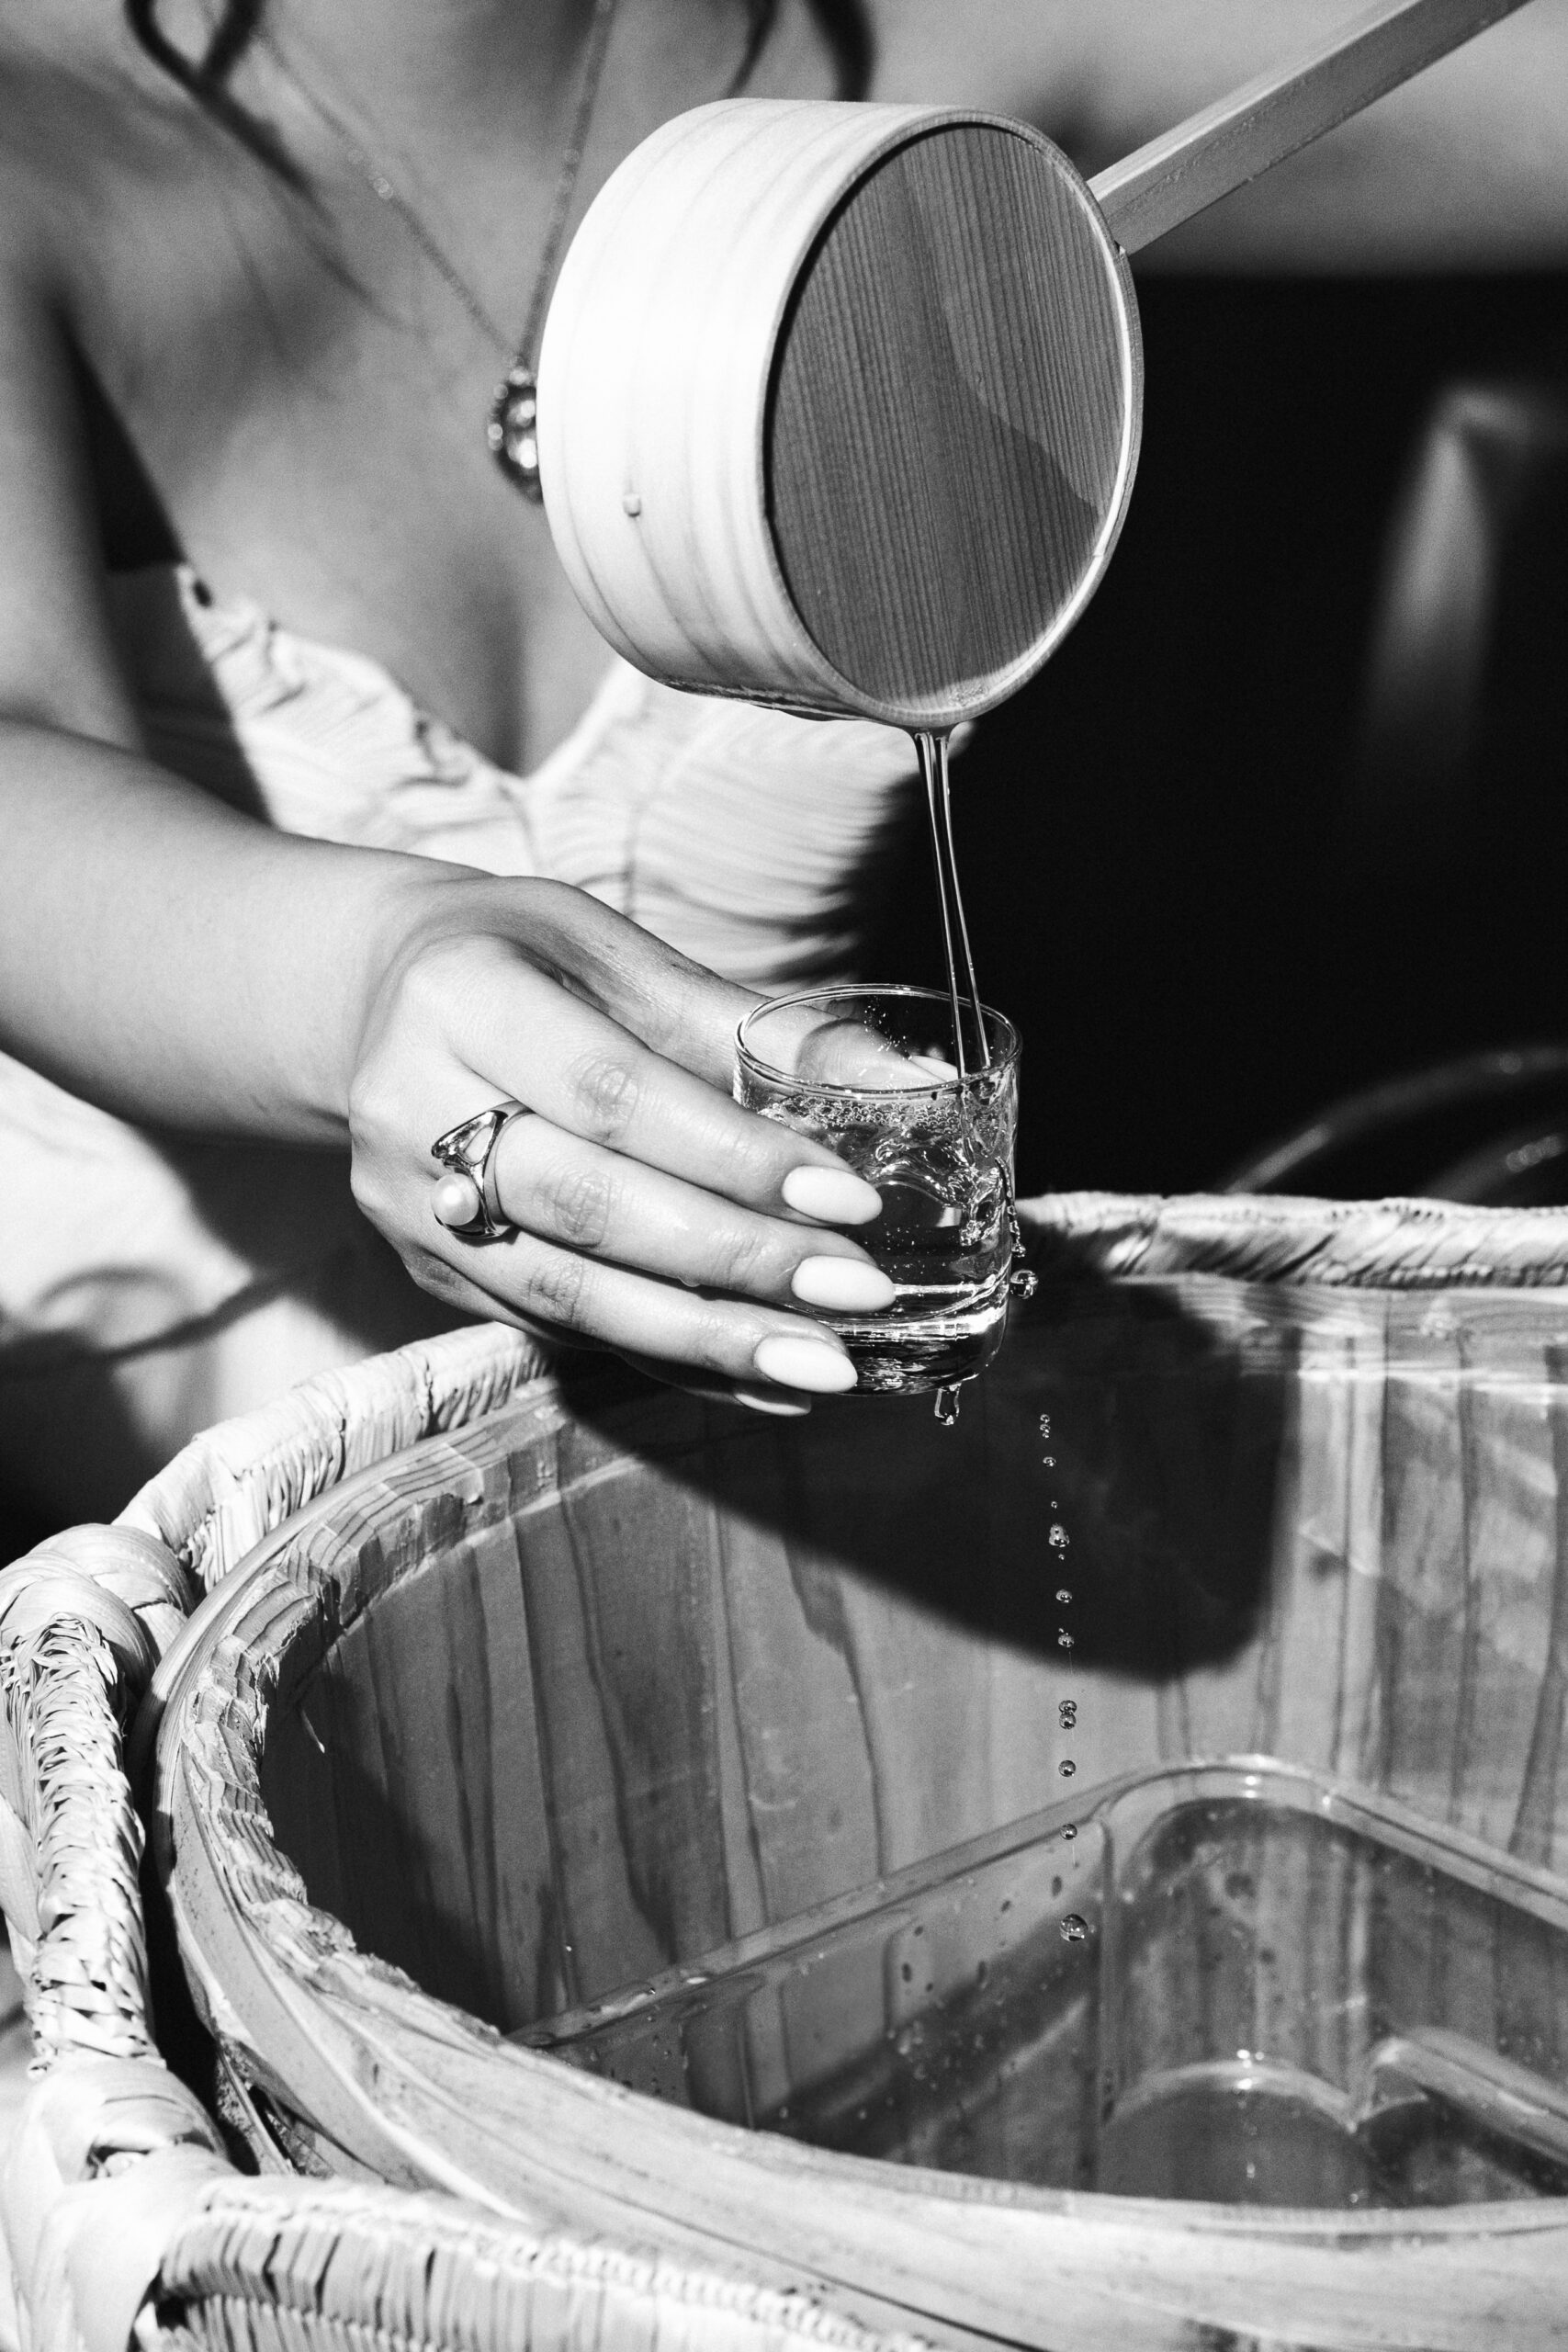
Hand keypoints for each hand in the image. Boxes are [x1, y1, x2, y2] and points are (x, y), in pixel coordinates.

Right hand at [347, 873, 889, 1408]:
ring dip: (706, 1339)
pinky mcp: (424, 1269)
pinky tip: (756, 1380)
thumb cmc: (524, 960)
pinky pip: (557, 1328)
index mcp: (463, 995)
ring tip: (820, 1367)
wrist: (375, 998)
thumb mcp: (619, 953)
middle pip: (590, 1205)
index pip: (615, 1094)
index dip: (735, 1156)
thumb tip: (916, 1084)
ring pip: (568, 1291)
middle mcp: (412, 1105)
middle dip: (735, 1260)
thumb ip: (756, 1026)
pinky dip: (664, 1359)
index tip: (847, 1200)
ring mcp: (405, 1202)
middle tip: (855, 1294)